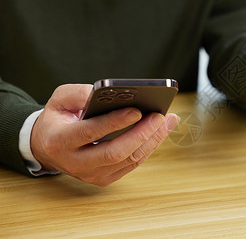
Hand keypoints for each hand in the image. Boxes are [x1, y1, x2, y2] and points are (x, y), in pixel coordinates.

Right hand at [31, 84, 178, 186]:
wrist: (48, 147)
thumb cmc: (59, 118)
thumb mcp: (60, 99)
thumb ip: (79, 94)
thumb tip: (111, 94)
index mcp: (60, 141)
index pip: (91, 133)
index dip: (115, 123)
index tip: (137, 110)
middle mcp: (75, 163)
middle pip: (115, 153)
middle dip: (140, 134)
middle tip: (160, 116)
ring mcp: (91, 175)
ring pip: (128, 160)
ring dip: (152, 140)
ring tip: (168, 120)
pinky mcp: (104, 178)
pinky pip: (132, 164)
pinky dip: (150, 146)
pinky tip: (162, 130)